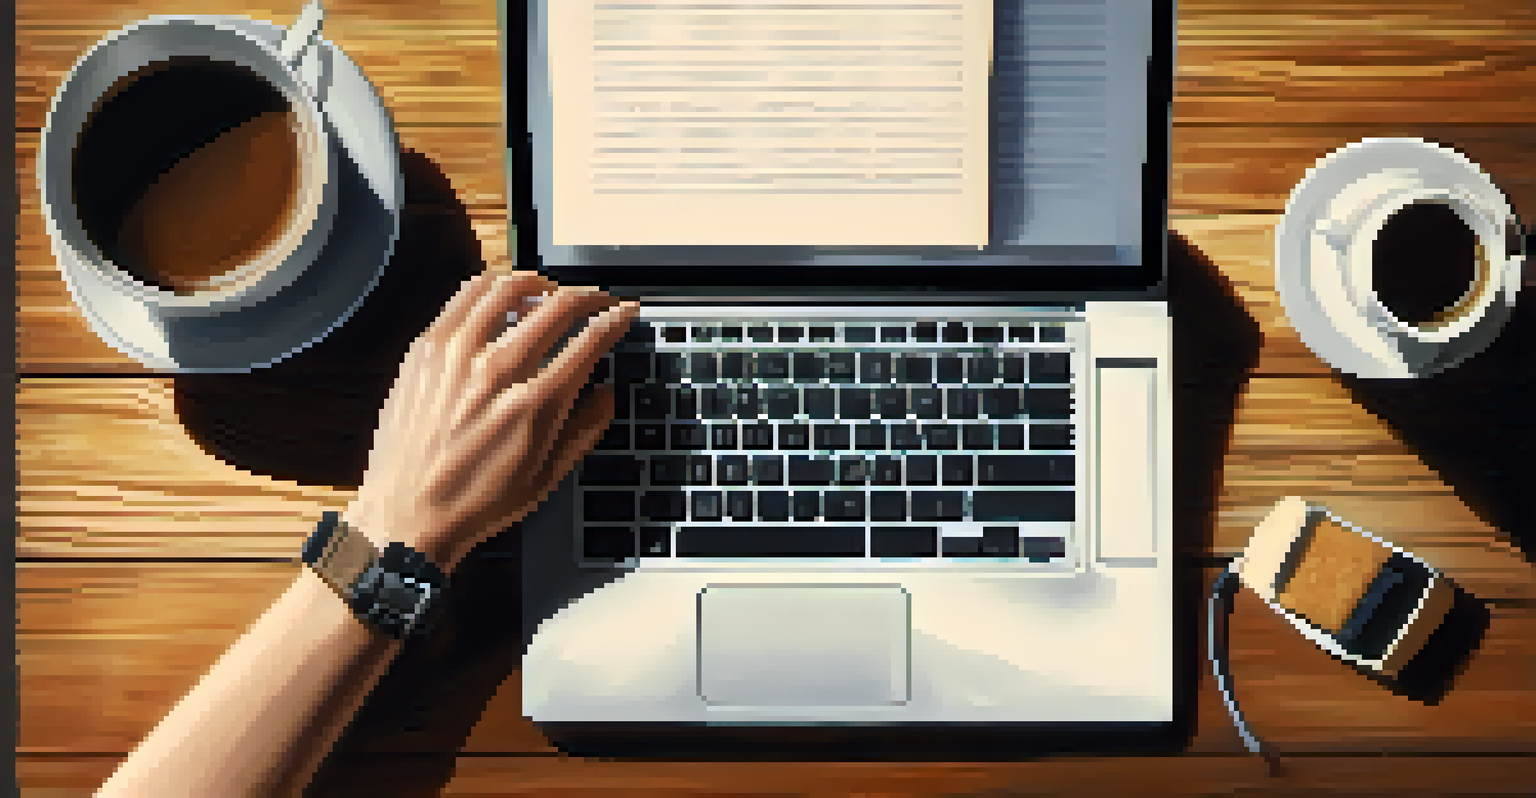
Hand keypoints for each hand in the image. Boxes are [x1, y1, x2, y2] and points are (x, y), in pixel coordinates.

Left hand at [343, 271, 638, 573]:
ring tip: (550, 292)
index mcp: (533, 404)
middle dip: (589, 296)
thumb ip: (584, 429)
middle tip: (597, 299)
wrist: (407, 515)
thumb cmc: (473, 502)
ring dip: (540, 283)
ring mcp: (455, 354)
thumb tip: (606, 394)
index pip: (590, 340)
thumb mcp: (546, 477)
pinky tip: (501, 299)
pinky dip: (491, 288)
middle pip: (557, 306)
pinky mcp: (425, 349)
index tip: (624, 312)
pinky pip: (463, 297)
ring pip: (508, 287)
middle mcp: (496, 370)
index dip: (616, 318)